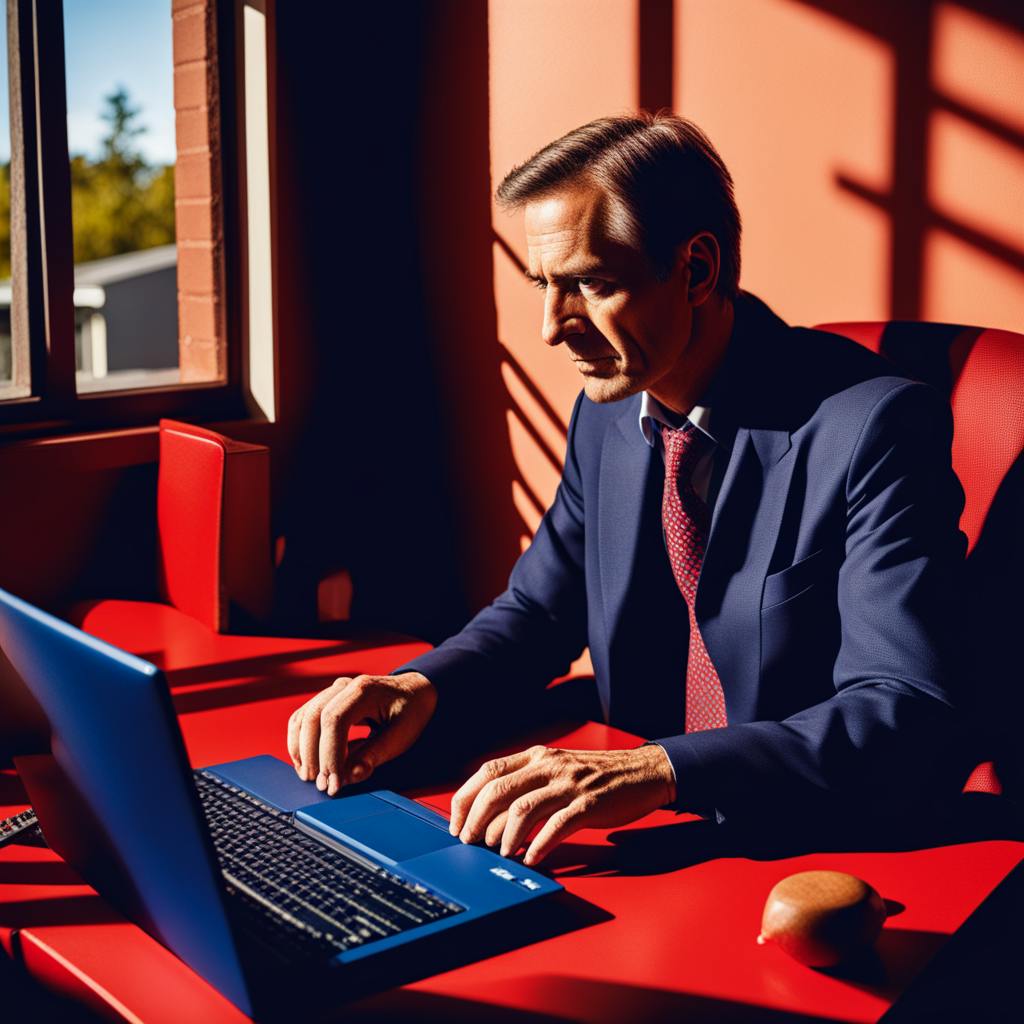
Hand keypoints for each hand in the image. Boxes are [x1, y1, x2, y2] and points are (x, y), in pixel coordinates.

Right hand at [286, 672, 436, 794]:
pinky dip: (300, 742)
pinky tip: (306, 764)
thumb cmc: (411, 711)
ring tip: (310, 778)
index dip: (329, 755)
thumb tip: (350, 776)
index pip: (334, 721)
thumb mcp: (402, 735)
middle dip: (312, 755)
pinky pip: (304, 718)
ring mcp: (334, 691)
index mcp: (365, 690)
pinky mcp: (327, 700)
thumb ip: (375, 755)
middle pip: (313, 717)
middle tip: (320, 785)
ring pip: (303, 718)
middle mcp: (345, 686)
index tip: (333, 783)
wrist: (415, 691)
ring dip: (301, 750)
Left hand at [448, 744, 676, 865]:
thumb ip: (528, 783)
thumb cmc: (595, 777)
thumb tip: (490, 814)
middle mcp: (549, 765)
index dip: (465, 798)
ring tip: (501, 853)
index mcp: (537, 756)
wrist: (642, 772)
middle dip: (477, 820)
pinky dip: (540, 845)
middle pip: (498, 790)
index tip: (456, 823)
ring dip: (505, 835)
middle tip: (471, 843)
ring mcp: (569, 783)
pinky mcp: (590, 802)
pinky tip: (533, 858)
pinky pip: (558, 825)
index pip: (488, 771)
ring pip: (523, 808)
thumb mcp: (557, 769)